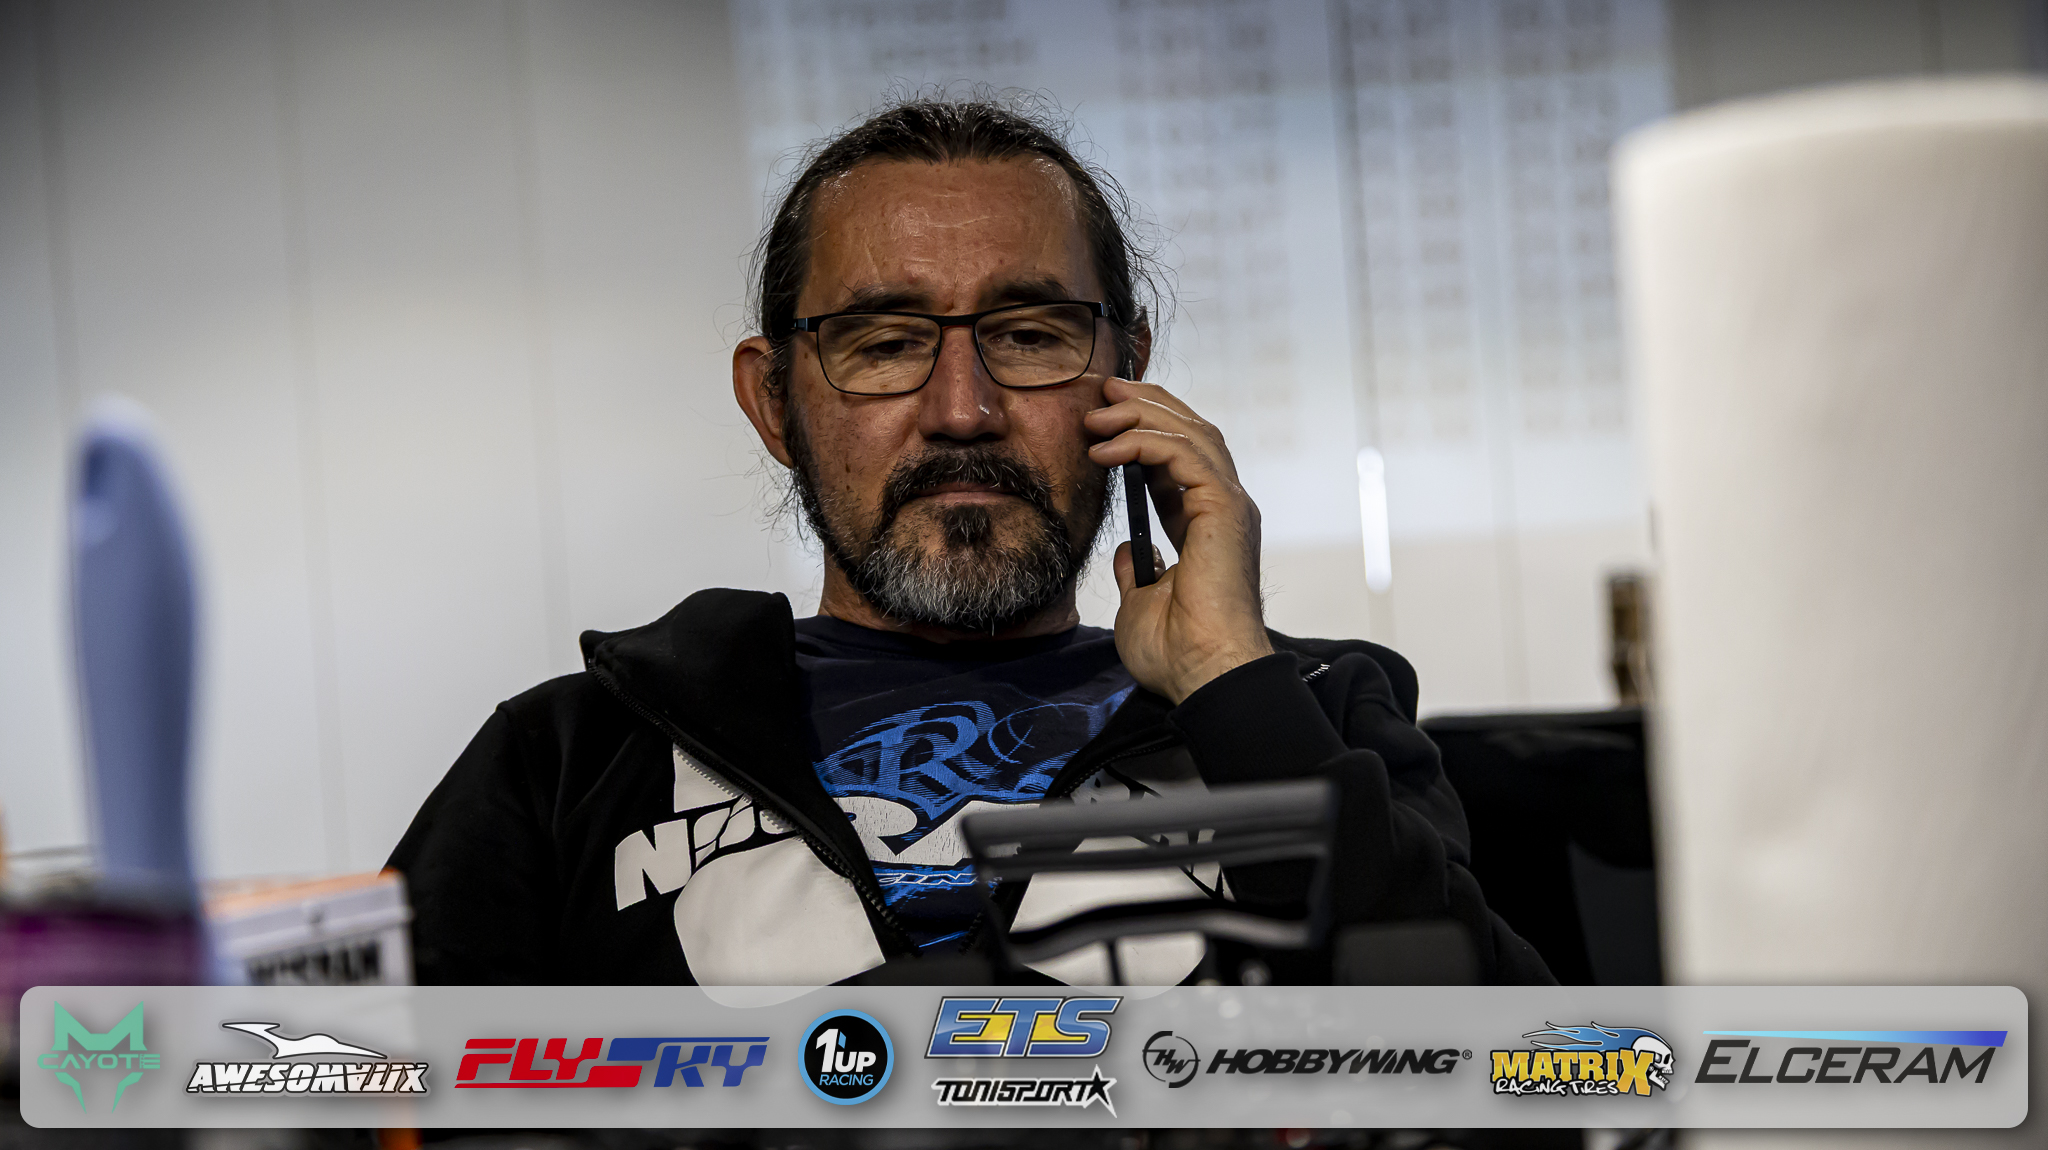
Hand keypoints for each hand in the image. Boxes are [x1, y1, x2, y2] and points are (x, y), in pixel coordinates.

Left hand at [1085, 377, 1273, 704]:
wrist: (1201, 673)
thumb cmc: (1177, 652)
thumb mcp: (1140, 602)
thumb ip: (1138, 570)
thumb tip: (1129, 550)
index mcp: (1207, 526)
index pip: (1180, 459)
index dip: (1143, 431)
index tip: (1102, 419)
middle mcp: (1225, 508)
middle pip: (1192, 433)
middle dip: (1146, 405)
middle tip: (1102, 392)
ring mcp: (1229, 506)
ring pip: (1192, 433)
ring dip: (1141, 415)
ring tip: (1096, 415)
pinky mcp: (1226, 509)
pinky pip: (1186, 454)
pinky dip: (1145, 441)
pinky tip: (1108, 447)